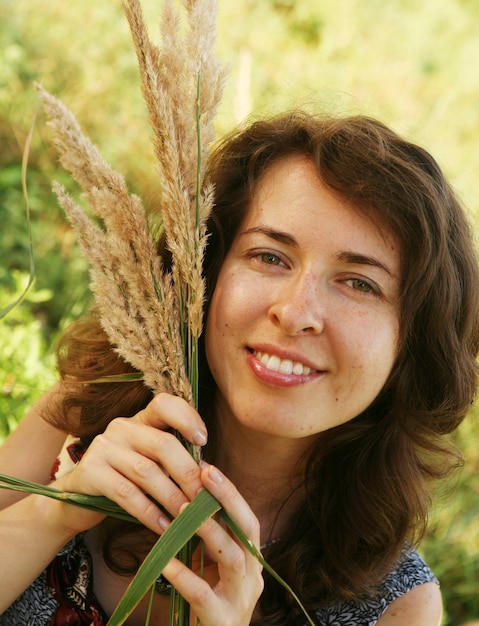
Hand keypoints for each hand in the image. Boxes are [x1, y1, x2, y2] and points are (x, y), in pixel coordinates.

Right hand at [55, 393, 207, 534]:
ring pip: (147, 471)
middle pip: (162, 444)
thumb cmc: (125, 480)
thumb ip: (173, 462)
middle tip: (206, 500)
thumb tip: (209, 476)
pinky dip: (150, 513)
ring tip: (189, 518)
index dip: (187, 418)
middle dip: (188, 474)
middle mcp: (121, 427)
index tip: (204, 441)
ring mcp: (103, 447)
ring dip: (172, 497)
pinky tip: (165, 528)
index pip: (164, 404)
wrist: (76, 501)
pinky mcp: (90, 472)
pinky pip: (127, 494)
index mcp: (141, 420)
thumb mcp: (150, 463)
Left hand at [160, 461, 263, 625]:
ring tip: (184, 510)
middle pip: (246, 530)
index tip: (208, 468)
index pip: (247, 519)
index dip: (230, 493)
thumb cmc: (206, 605)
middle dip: (227, 499)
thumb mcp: (210, 568)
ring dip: (209, 530)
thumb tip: (187, 496)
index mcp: (250, 560)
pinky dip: (184, 576)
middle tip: (205, 474)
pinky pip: (203, 595)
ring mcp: (240, 600)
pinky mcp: (222, 621)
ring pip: (231, 558)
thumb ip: (206, 539)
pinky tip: (165, 562)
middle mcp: (252, 577)